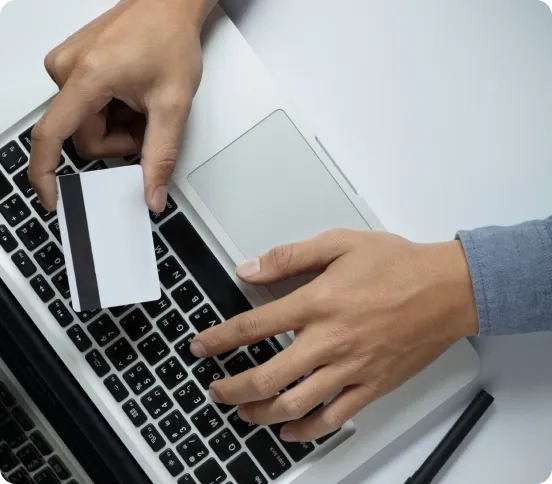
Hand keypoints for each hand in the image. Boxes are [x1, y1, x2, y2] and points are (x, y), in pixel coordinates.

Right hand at [28, 0, 216, 211]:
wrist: (170, 6)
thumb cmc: (170, 40)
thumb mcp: (173, 106)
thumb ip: (161, 156)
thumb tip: (151, 193)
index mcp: (87, 76)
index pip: (51, 136)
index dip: (46, 173)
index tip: (51, 198)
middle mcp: (67, 68)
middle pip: (84, 138)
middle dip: (119, 141)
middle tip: (146, 120)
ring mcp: (67, 66)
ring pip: (87, 125)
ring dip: (118, 125)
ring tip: (141, 101)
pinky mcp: (73, 66)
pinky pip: (87, 108)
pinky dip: (112, 111)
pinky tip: (130, 94)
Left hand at [190, 229, 478, 441]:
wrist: (448, 288)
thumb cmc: (399, 265)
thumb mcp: (339, 243)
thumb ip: (289, 257)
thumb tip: (249, 268)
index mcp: (317, 303)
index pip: (252, 328)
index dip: (219, 340)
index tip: (202, 347)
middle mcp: (329, 341)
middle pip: (266, 376)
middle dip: (231, 388)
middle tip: (215, 389)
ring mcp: (351, 368)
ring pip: (295, 404)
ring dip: (261, 413)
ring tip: (243, 413)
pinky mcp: (372, 385)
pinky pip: (334, 417)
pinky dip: (307, 430)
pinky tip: (290, 431)